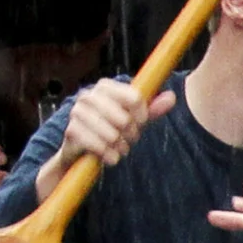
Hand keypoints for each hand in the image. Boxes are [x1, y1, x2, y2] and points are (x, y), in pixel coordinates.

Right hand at [52, 78, 172, 175]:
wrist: (82, 148)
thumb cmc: (111, 127)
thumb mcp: (134, 118)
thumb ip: (151, 108)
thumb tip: (171, 97)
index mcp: (105, 86)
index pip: (135, 98)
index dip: (142, 115)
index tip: (141, 122)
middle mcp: (88, 95)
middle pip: (124, 119)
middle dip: (131, 134)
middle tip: (128, 138)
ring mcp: (77, 112)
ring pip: (112, 135)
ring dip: (120, 147)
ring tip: (119, 147)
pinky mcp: (72, 131)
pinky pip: (99, 146)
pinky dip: (109, 155)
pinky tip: (109, 155)